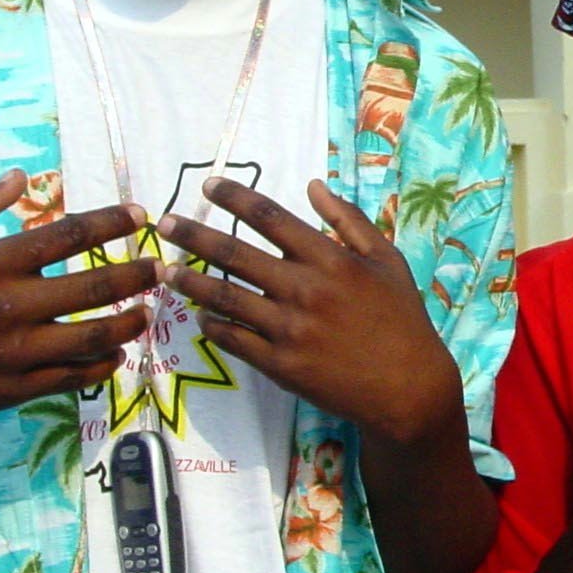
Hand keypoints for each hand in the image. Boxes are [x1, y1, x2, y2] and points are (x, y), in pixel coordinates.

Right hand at [0, 170, 154, 431]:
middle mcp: (7, 308)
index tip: (139, 216)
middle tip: (159, 268)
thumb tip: (20, 175)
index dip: (110, 223)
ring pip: (90, 339)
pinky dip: (99, 366)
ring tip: (147, 312)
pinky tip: (116, 353)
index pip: (67, 236)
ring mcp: (10, 354)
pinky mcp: (8, 391)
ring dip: (128, 324)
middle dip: (134, 276)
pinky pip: (68, 379)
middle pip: (91, 289)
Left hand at [158, 176, 460, 451]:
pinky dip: (212, 326)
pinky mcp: (280, 365)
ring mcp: (289, 329)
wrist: (407, 387)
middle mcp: (304, 289)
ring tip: (165, 270)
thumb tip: (313, 186)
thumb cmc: (402, 318)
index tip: (208, 185)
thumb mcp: (387, 260)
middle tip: (164, 224)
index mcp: (330, 259)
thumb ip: (349, 221)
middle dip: (193, 235)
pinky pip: (234, 340)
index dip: (235, 197)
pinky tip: (200, 316)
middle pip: (234, 254)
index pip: (270, 217)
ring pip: (225, 298)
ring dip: (190, 281)